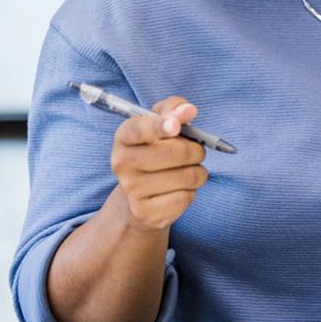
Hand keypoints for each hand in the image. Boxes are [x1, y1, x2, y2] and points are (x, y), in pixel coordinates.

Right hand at [109, 95, 208, 231]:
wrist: (139, 197)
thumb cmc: (156, 151)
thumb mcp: (161, 123)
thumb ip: (174, 109)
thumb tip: (189, 110)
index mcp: (124, 137)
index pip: (138, 129)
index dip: (159, 125)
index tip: (176, 125)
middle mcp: (122, 163)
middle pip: (177, 152)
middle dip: (197, 151)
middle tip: (195, 152)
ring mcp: (131, 190)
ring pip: (188, 176)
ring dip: (198, 172)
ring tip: (188, 171)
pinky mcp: (145, 212)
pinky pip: (186, 198)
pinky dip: (191, 192)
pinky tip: (179, 190)